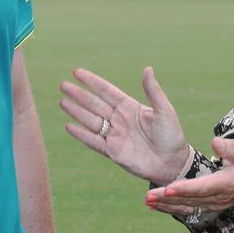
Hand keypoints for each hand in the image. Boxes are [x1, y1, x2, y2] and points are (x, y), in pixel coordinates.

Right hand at [61, 67, 190, 185]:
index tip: (77, 72)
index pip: (106, 91)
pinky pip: (93, 141)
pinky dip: (81, 134)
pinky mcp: (112, 151)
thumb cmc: (171, 136)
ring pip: (90, 120)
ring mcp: (114, 135)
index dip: (92, 81)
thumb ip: (153, 91)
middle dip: (79, 94)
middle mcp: (118, 119)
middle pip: (94, 104)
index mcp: (129, 107)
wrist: (172, 164)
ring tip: (62, 101)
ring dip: (76, 111)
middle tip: (63, 85)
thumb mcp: (164, 111)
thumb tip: (147, 69)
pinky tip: (68, 126)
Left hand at [144, 136, 233, 217]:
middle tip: (148, 197)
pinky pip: (188, 209)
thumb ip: (232, 148)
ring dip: (166, 206)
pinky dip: (172, 208)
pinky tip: (156, 205)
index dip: (184, 189)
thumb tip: (215, 143)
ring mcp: (212, 203)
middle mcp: (216, 197)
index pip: (201, 187)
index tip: (168, 188)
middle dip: (167, 199)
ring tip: (147, 201)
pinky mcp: (209, 204)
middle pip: (189, 200)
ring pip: (186, 207)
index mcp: (225, 183)